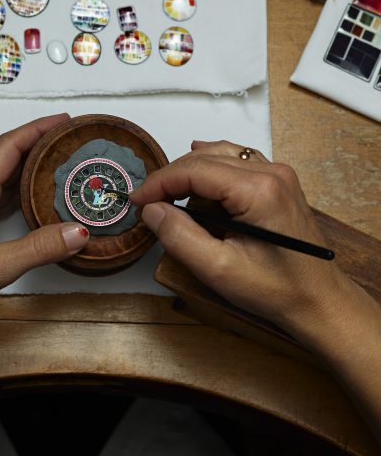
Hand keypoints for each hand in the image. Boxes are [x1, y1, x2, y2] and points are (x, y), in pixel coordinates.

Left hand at [0, 114, 89, 329]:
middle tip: (69, 141)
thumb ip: (38, 249)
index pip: (9, 147)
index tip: (64, 121)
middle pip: (7, 157)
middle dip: (39, 143)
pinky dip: (20, 190)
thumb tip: (76, 232)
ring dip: (30, 166)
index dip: (38, 129)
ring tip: (59, 164)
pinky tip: (34, 200)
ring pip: (2, 177)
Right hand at [130, 140, 354, 340]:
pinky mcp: (278, 183)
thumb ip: (179, 236)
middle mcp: (272, 174)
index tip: (138, 200)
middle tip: (148, 203)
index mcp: (258, 191)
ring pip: (219, 155)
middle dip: (171, 178)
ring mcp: (278, 176)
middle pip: (204, 159)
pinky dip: (211, 168)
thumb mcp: (219, 269)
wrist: (318, 300)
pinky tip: (197, 176)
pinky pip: (237, 162)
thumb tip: (152, 210)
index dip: (159, 182)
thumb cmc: (278, 289)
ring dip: (190, 173)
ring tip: (168, 198)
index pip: (193, 170)